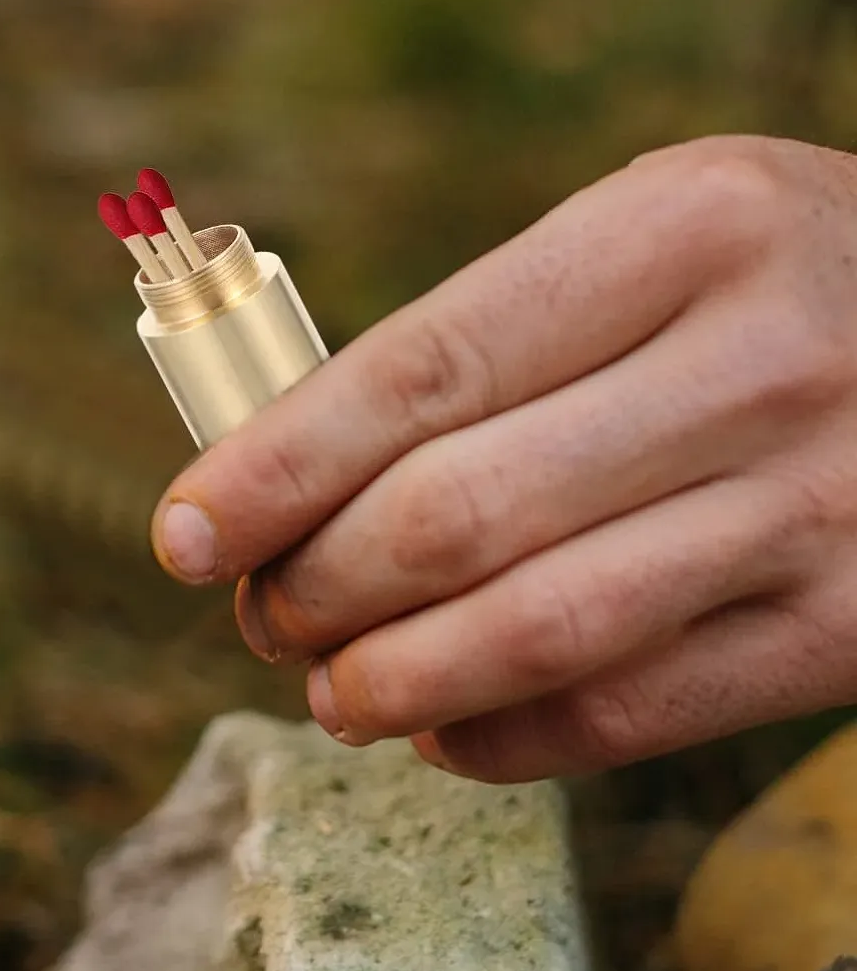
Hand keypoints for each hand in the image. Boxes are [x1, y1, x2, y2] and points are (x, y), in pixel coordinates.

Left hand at [152, 136, 856, 780]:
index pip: (420, 371)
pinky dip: (499, 740)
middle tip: (259, 612)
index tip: (180, 532)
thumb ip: (488, 336)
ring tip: (325, 689)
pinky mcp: (851, 629)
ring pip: (535, 633)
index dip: (274, 468)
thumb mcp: (648, 236)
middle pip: (456, 515)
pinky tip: (439, 728)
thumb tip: (292, 472)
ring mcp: (818, 506)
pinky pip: (630, 715)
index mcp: (678, 230)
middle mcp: (756, 363)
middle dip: (314, 586)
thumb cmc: (766, 283)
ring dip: (387, 681)